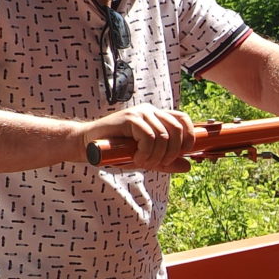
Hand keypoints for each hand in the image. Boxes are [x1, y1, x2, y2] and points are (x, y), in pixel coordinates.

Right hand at [83, 103, 197, 171]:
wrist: (89, 146)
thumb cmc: (117, 152)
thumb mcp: (146, 159)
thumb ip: (166, 162)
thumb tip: (188, 166)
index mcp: (157, 117)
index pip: (183, 119)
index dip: (189, 137)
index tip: (182, 154)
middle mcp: (151, 111)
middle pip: (177, 128)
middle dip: (173, 151)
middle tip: (161, 164)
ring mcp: (140, 113)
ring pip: (163, 135)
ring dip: (156, 156)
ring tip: (144, 163)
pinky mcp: (130, 118)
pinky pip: (148, 137)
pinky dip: (146, 152)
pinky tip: (136, 158)